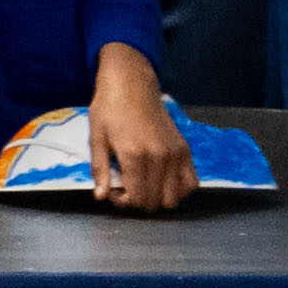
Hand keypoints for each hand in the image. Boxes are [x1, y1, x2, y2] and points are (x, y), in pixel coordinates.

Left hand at [85, 50, 193, 211]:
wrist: (132, 85)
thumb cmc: (110, 109)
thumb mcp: (96, 138)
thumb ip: (100, 169)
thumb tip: (101, 196)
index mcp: (134, 155)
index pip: (136, 198)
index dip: (123, 202)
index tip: (114, 191)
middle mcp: (159, 157)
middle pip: (154, 202)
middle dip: (137, 201)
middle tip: (126, 186)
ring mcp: (175, 153)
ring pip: (174, 198)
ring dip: (157, 198)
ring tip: (143, 183)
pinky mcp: (185, 149)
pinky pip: (191, 183)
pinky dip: (178, 189)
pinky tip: (162, 181)